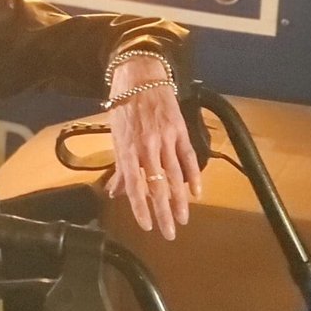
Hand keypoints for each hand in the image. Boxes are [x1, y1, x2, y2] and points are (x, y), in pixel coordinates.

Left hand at [103, 59, 201, 239]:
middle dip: (163, 212)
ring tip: (183, 219)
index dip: (140, 207)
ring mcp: (165, 138)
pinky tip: (197, 193)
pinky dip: (194, 176)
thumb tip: (114, 191)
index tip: (146, 226)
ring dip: (180, 201)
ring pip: (175, 176)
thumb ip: (119, 166)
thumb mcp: (115, 136)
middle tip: (169, 233)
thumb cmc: (123, 107)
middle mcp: (146, 146)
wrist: (140, 77)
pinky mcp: (179, 130)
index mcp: (127, 149)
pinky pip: (189, 157)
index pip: (134, 185)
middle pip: (157, 186)